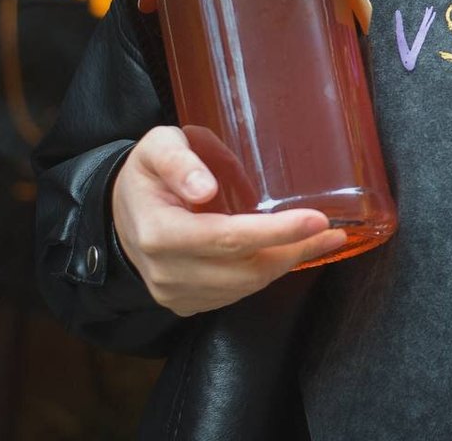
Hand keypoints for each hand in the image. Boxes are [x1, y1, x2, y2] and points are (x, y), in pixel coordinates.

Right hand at [112, 126, 347, 316]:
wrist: (120, 213)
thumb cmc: (147, 174)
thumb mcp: (157, 147)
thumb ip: (179, 161)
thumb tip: (204, 188)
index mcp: (159, 232)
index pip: (227, 238)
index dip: (276, 232)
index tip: (317, 220)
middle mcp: (166, 272)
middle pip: (244, 269)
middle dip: (294, 250)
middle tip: (331, 231)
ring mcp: (175, 293)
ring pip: (245, 286)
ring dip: (286, 263)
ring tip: (319, 240)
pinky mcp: (186, 303)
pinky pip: (235, 294)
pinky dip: (266, 274)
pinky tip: (286, 253)